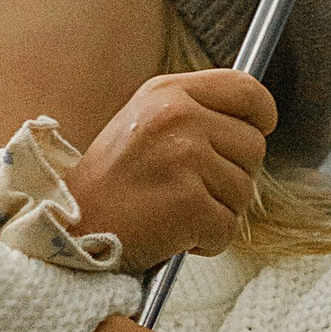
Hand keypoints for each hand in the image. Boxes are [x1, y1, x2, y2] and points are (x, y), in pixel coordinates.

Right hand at [65, 67, 271, 270]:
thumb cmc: (111, 185)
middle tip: (190, 190)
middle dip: (233, 176)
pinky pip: (228, 227)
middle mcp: (178, 117)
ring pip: (245, 191)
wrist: (69, 229)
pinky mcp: (189, 202)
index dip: (261, 114)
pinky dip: (207, 241)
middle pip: (254, 146)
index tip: (257, 130)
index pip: (247, 89)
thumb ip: (195, 114)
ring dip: (217, 212)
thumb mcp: (145, 123)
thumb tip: (254, 123)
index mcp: (167, 92)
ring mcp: (185, 158)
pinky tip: (173, 235)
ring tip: (174, 212)